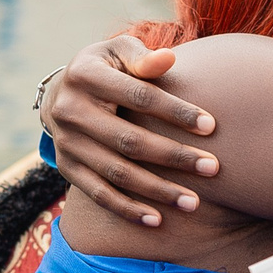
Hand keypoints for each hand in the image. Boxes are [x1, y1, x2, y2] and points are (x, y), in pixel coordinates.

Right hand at [41, 35, 218, 227]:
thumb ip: (142, 57)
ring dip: (157, 190)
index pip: (138, 96)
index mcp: (85, 75)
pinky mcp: (67, 167)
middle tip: (213, 168)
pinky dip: (128, 210)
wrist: (60, 94)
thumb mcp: (118, 52)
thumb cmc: (106, 68)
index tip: (211, 126)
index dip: (175, 112)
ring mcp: (66, 143)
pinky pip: (99, 194)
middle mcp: (70, 111)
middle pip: (130, 141)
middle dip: (174, 156)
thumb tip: (169, 58)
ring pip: (117, 173)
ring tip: (193, 202)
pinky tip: (157, 220)